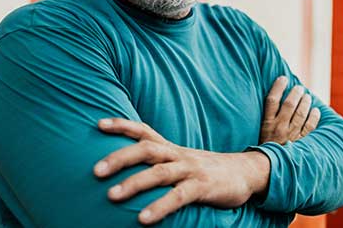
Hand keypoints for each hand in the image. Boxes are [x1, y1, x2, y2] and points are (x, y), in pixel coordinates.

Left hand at [93, 119, 269, 224]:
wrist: (246, 173)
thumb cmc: (206, 170)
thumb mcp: (182, 160)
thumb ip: (160, 161)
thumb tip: (128, 169)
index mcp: (171, 148)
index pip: (144, 131)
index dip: (122, 125)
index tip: (98, 124)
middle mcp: (178, 155)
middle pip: (146, 149)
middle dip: (119, 158)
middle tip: (95, 171)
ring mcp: (191, 170)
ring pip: (159, 172)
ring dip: (134, 184)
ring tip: (111, 196)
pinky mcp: (203, 187)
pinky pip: (178, 196)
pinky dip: (160, 207)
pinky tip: (143, 219)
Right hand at [259, 76, 320, 143]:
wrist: (267, 170)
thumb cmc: (263, 149)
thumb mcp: (259, 134)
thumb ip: (267, 119)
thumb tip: (274, 101)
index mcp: (266, 124)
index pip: (272, 100)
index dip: (278, 87)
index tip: (283, 78)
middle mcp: (278, 128)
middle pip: (289, 104)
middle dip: (295, 93)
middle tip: (299, 88)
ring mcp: (290, 136)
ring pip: (301, 113)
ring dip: (305, 102)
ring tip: (307, 96)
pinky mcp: (300, 143)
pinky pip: (310, 127)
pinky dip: (314, 117)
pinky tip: (315, 111)